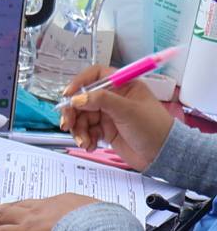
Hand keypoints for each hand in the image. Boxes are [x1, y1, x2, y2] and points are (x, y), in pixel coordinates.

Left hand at [0, 194, 100, 230]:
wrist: (102, 228)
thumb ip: (103, 221)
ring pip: (2, 216)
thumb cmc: (110, 226)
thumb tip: (114, 227)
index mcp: (66, 202)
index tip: (20, 209)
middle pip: (17, 206)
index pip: (41, 205)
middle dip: (0, 208)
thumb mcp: (109, 218)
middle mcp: (46, 206)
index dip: (27, 208)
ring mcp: (33, 218)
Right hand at [59, 63, 174, 168]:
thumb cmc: (154, 128)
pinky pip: (86, 131)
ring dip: (78, 130)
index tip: (68, 95)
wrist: (162, 155)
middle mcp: (113, 98)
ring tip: (84, 141)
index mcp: (122, 86)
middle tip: (68, 124)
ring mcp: (108, 114)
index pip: (95, 76)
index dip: (79, 83)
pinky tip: (89, 145)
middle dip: (73, 112)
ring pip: (82, 117)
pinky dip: (84, 138)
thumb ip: (102, 100)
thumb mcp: (128, 111)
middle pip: (82, 99)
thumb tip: (77, 98)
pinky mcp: (105, 130)